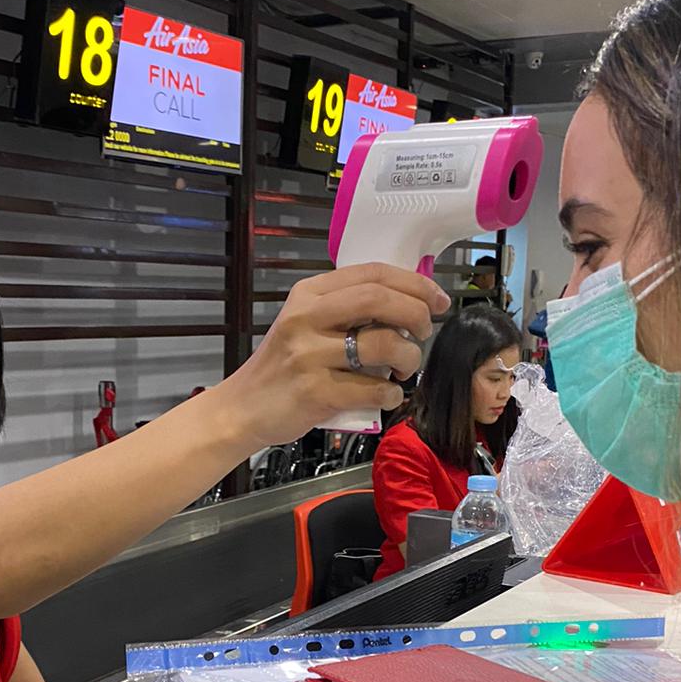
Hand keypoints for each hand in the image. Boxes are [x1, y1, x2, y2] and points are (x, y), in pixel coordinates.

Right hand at [221, 263, 448, 446]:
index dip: (415, 284)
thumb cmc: (283, 366)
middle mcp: (307, 317)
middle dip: (416, 314)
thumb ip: (345, 310)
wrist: (243, 407)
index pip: (373, 274)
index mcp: (310, 294)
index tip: (437, 300)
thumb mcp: (305, 323)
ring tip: (403, 370)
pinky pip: (372, 389)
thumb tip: (406, 304)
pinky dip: (391, 394)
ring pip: (383, 345)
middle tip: (423, 332)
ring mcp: (309, 355)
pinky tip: (387, 395)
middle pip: (380, 300)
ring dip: (408, 358)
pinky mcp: (315, 392)